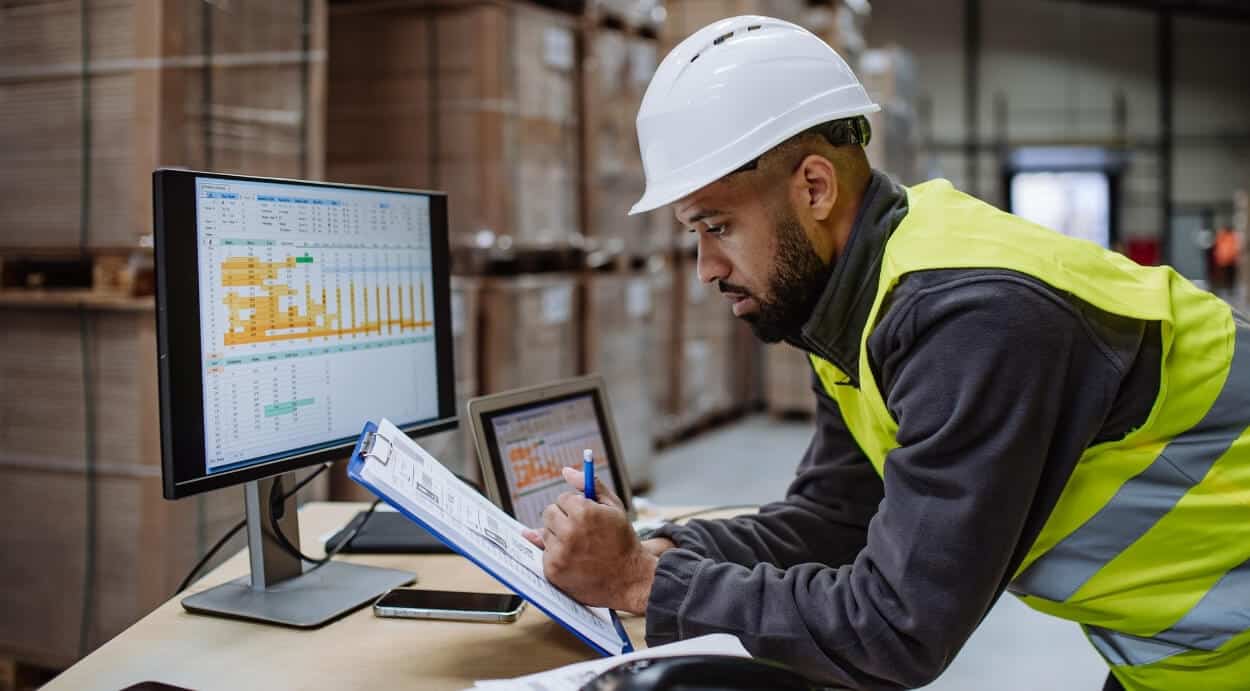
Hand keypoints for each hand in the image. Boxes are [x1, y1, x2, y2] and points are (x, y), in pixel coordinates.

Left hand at [522, 467, 656, 613]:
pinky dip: (556, 554)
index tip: (588, 517)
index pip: (562, 498)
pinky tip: (575, 560)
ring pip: (545, 532)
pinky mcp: (552, 570)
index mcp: (583, 512)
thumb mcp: (613, 507)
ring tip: (581, 547)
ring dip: (558, 536)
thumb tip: (566, 471)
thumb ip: (590, 485)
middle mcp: (569, 532)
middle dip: (563, 518)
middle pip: (549, 513)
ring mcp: (559, 553)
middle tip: (582, 531)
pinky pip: (545, 552)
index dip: (576, 506)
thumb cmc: (622, 541)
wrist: (629, 579)